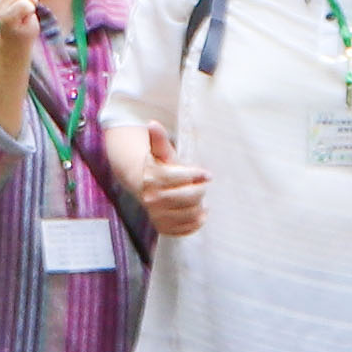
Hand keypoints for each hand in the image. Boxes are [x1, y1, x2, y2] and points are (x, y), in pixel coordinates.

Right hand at [121, 117, 207, 240]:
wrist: (145, 187)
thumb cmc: (160, 167)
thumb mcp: (161, 153)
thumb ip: (158, 139)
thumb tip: (152, 123)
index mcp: (153, 178)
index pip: (181, 178)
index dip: (197, 175)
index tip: (206, 174)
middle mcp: (151, 199)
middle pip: (188, 197)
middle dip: (200, 190)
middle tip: (203, 186)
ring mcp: (156, 216)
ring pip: (189, 213)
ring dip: (199, 206)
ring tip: (200, 199)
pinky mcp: (162, 228)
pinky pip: (186, 229)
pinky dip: (196, 222)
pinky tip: (198, 213)